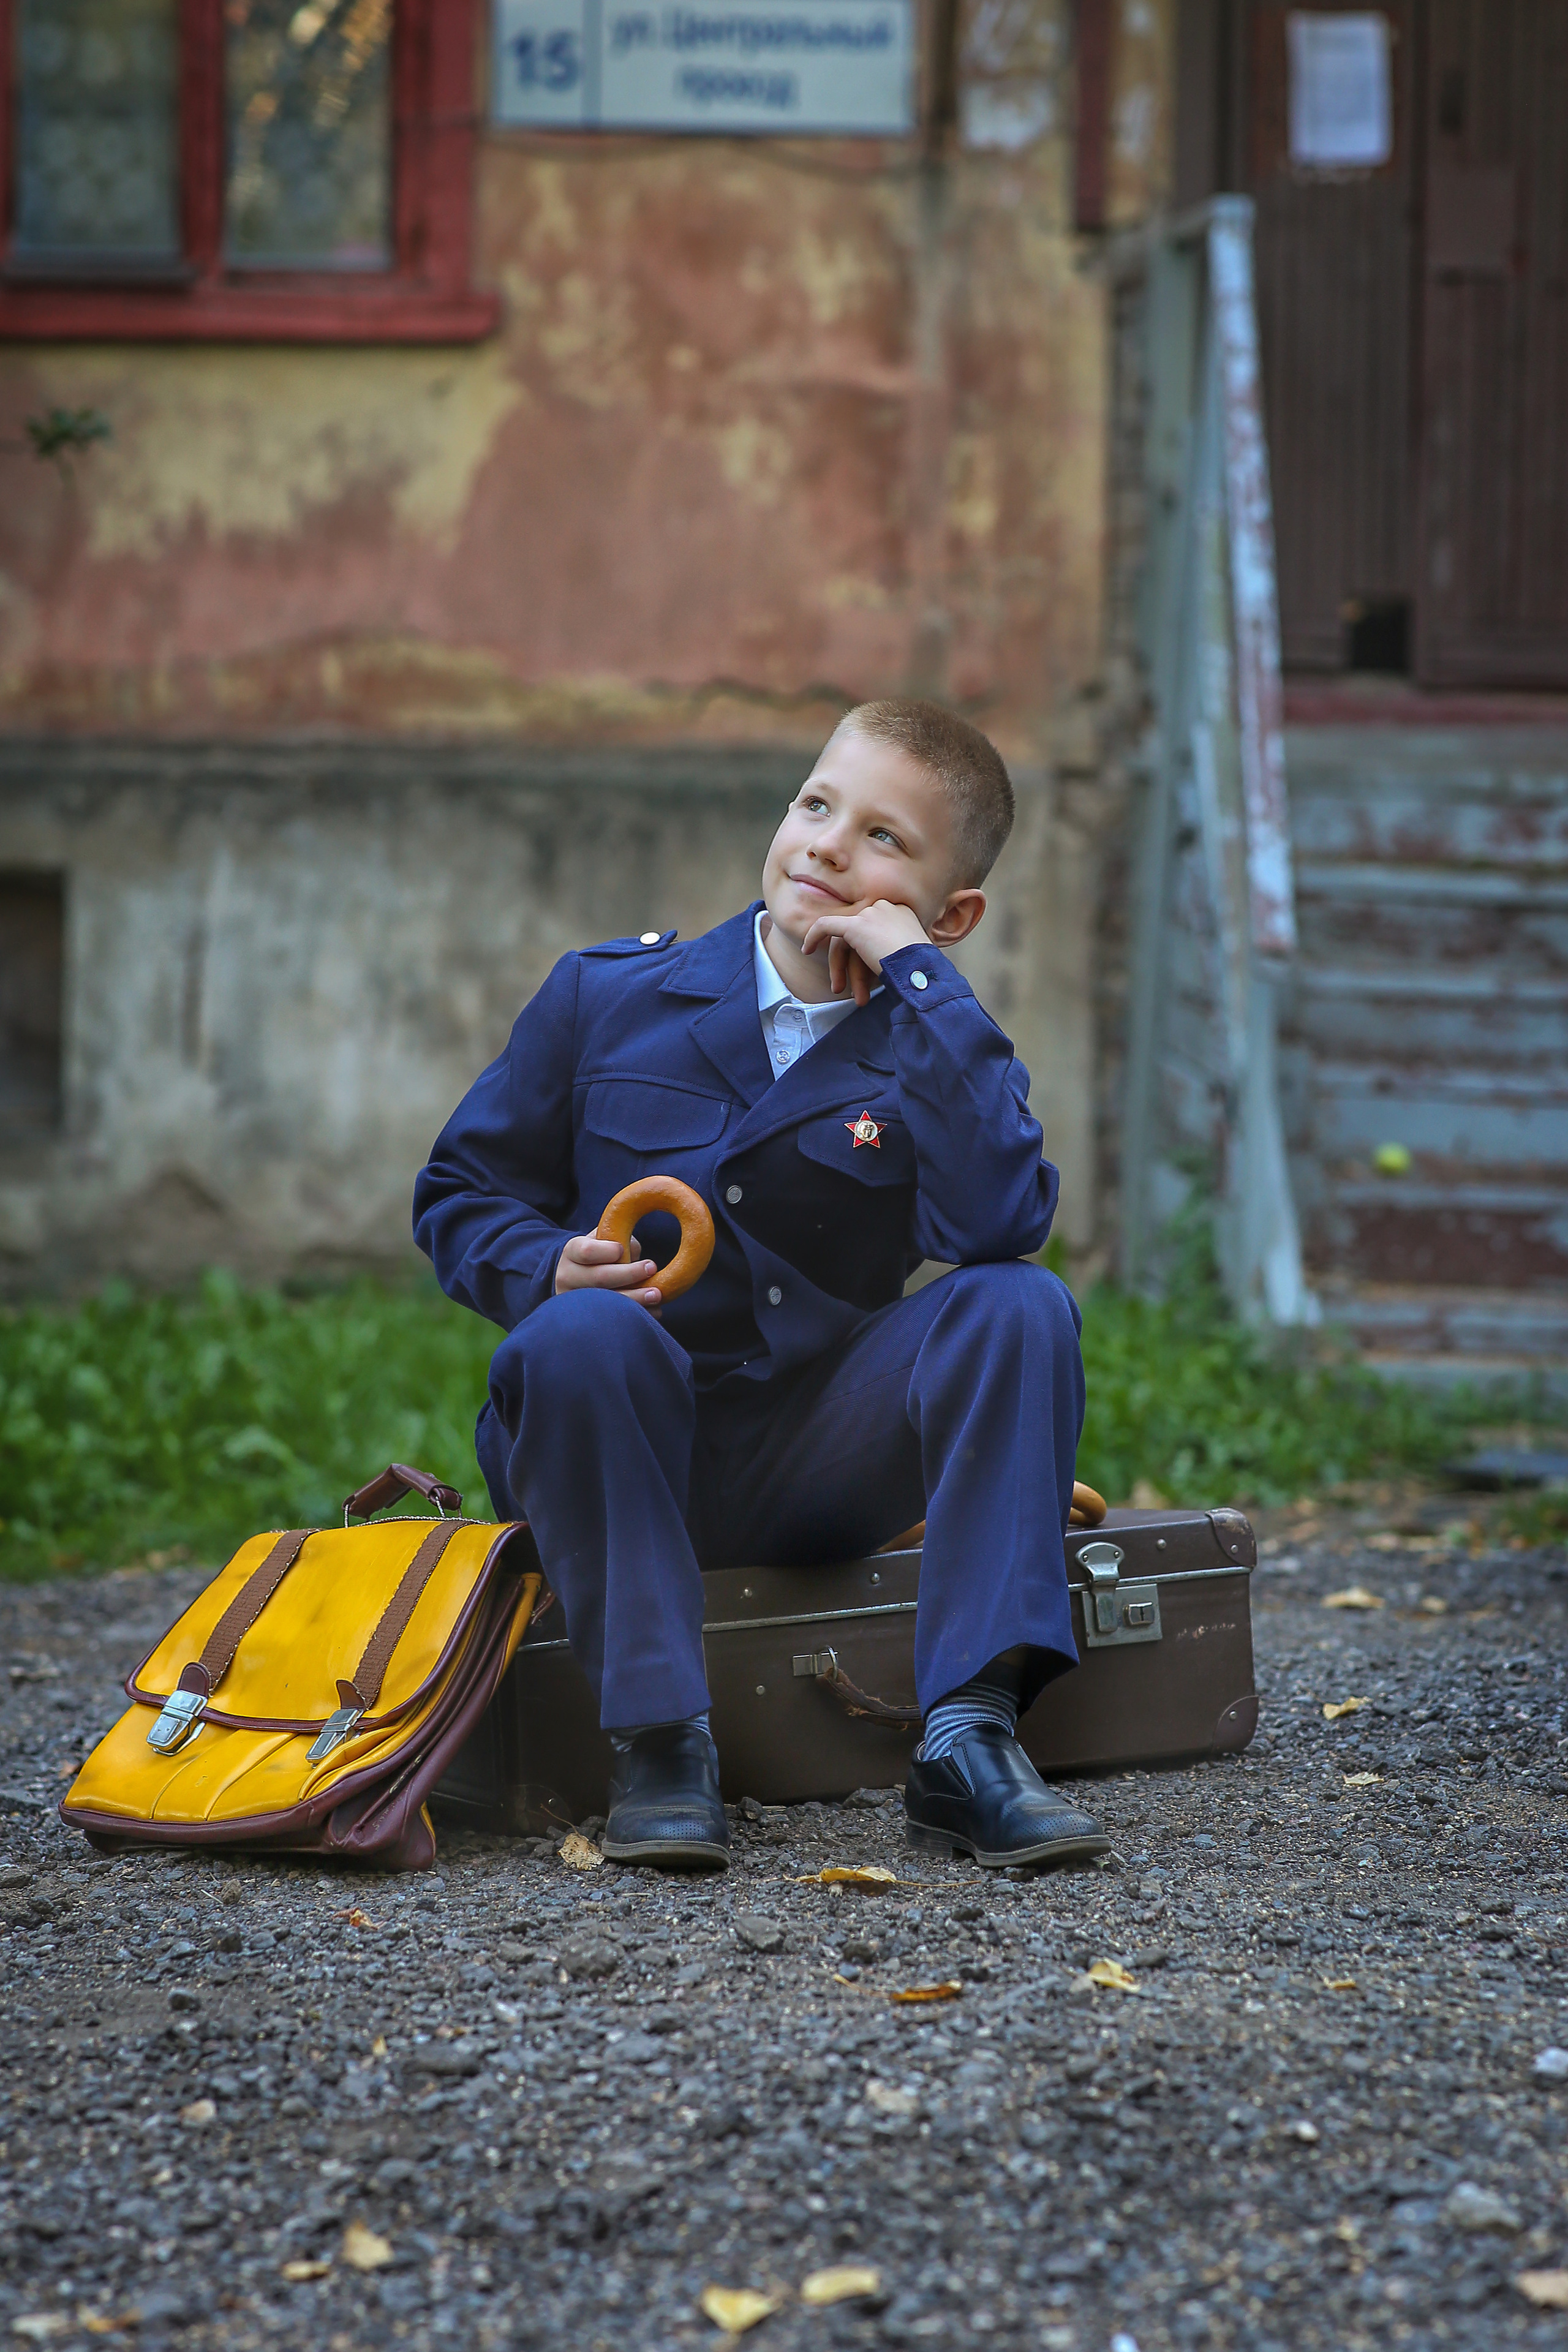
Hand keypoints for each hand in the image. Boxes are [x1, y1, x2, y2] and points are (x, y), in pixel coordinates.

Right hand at [554, 1233, 661, 1312]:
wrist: (580, 1274)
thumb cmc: (600, 1253)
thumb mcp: (605, 1239)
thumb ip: (619, 1240)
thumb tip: (634, 1257)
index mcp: (572, 1251)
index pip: (586, 1251)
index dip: (606, 1251)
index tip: (622, 1249)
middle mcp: (568, 1276)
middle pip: (600, 1278)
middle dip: (629, 1274)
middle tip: (652, 1268)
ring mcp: (576, 1300)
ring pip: (607, 1302)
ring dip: (635, 1298)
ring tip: (656, 1294)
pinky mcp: (587, 1318)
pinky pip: (614, 1319)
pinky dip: (637, 1314)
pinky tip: (653, 1310)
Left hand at [799, 897, 930, 1005]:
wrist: (922, 970)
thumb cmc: (921, 971)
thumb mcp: (910, 955)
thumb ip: (892, 949)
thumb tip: (877, 962)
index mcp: (901, 913)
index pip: (873, 929)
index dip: (863, 953)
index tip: (863, 972)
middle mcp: (886, 907)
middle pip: (857, 935)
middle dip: (851, 965)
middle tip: (849, 990)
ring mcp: (870, 914)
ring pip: (844, 940)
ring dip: (842, 969)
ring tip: (843, 994)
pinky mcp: (855, 925)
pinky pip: (826, 926)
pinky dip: (814, 936)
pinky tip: (806, 949)